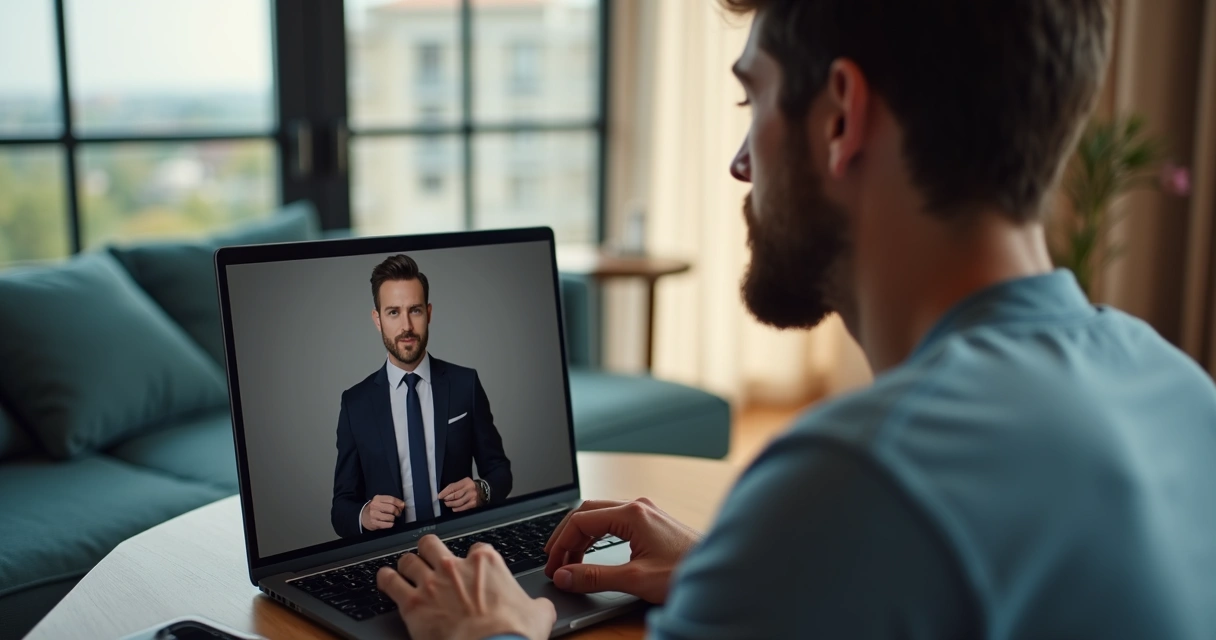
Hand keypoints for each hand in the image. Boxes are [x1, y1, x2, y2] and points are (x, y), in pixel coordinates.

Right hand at [361, 495, 404, 530]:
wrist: (363, 516)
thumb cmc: (375, 508)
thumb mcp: (380, 501)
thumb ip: (391, 501)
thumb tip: (402, 505)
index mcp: (377, 498)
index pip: (391, 499)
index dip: (399, 503)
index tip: (402, 506)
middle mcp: (375, 506)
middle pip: (392, 508)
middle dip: (397, 512)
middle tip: (397, 513)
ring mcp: (374, 515)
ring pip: (391, 517)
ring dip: (393, 518)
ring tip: (391, 518)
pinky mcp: (374, 523)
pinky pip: (388, 524)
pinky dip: (391, 524)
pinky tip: (389, 522)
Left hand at [377, 535, 555, 639]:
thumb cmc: (513, 633)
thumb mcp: (538, 614)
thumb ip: (537, 604)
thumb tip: (542, 608)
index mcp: (486, 562)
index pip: (476, 548)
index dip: (474, 560)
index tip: (472, 570)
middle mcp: (454, 566)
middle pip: (433, 543)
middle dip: (430, 550)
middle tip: (430, 559)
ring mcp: (431, 583)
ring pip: (408, 560)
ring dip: (407, 565)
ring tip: (405, 568)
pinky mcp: (412, 604)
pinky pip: (390, 582)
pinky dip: (386, 579)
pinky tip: (385, 579)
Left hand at [438, 477, 482, 511]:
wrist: (484, 490)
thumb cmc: (470, 486)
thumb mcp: (463, 483)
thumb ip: (454, 487)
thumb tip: (443, 494)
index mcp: (465, 482)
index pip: (453, 487)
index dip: (445, 492)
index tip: (439, 496)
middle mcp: (469, 489)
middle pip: (455, 495)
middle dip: (447, 499)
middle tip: (444, 500)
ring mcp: (472, 497)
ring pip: (459, 502)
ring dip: (451, 504)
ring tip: (447, 504)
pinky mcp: (474, 503)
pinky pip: (463, 507)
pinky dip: (457, 509)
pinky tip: (453, 508)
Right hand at [543, 498, 699, 603]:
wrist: (720, 577)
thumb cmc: (685, 573)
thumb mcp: (634, 578)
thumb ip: (594, 576)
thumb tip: (564, 576)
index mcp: (632, 513)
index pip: (581, 519)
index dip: (561, 543)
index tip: (552, 564)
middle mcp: (639, 507)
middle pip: (589, 513)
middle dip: (568, 536)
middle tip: (555, 561)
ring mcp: (647, 513)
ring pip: (601, 517)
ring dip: (582, 537)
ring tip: (571, 561)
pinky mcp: (653, 523)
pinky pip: (615, 522)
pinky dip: (598, 537)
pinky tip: (593, 553)